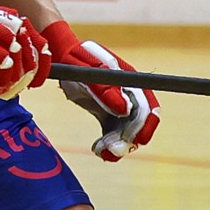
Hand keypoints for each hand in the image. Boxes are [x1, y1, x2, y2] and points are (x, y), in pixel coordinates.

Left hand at [42, 23, 159, 160]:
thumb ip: (104, 90)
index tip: (138, 140)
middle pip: (139, 122)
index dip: (146, 124)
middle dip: (129, 139)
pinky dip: (108, 144)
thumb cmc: (75, 60)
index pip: (147, 104)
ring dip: (118, 145)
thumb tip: (125, 109)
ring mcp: (118, 105)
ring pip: (127, 131)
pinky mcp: (107, 114)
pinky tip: (97, 149)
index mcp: (128, 79)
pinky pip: (114, 133)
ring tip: (100, 151)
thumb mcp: (87, 71)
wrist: (63, 58)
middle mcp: (128, 94)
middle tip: (112, 151)